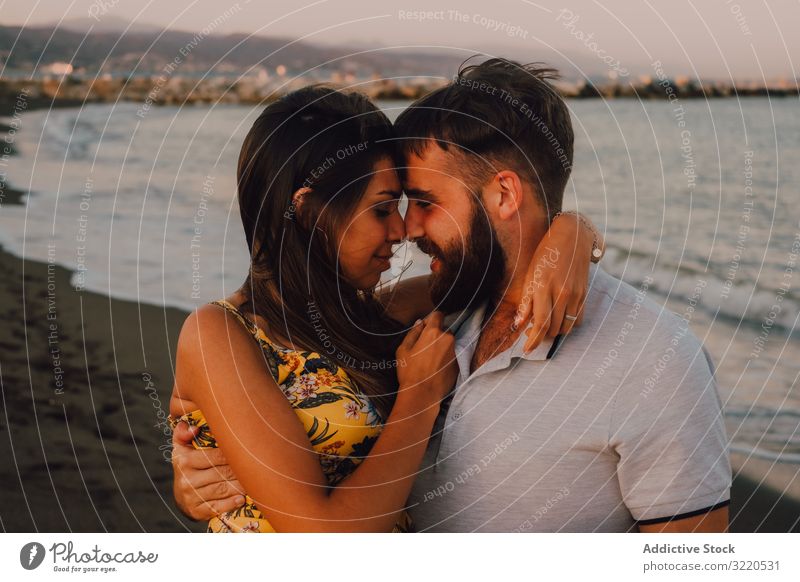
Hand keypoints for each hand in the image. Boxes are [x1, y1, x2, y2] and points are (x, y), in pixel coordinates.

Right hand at [172, 421, 245, 520]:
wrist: (181, 494)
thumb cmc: (188, 464)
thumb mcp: (182, 447)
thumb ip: (183, 433)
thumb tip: (194, 428)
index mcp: (184, 461)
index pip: (216, 456)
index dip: (233, 454)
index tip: (247, 451)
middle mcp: (186, 480)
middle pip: (221, 473)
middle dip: (240, 470)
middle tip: (256, 466)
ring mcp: (191, 497)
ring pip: (222, 490)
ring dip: (239, 486)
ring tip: (252, 481)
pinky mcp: (197, 511)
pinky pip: (217, 507)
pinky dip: (230, 503)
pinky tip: (241, 499)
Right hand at [395, 311, 457, 408]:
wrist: (422, 394)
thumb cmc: (409, 371)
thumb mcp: (403, 350)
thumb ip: (413, 333)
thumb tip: (420, 323)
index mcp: (433, 332)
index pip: (438, 315)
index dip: (430, 319)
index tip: (425, 328)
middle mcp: (448, 338)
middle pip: (444, 329)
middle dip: (436, 335)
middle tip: (425, 348)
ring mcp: (455, 351)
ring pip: (449, 343)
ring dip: (442, 346)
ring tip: (430, 360)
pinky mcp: (459, 363)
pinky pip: (452, 355)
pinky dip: (446, 358)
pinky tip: (436, 368)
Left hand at [514, 212, 592, 353]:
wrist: (572, 236)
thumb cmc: (546, 253)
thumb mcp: (530, 274)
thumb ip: (526, 300)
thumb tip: (518, 324)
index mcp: (544, 287)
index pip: (540, 323)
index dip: (533, 340)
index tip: (526, 349)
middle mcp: (562, 293)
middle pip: (553, 329)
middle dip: (541, 336)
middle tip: (532, 330)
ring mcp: (576, 294)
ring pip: (566, 327)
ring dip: (554, 331)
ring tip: (544, 324)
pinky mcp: (584, 294)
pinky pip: (577, 319)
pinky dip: (567, 324)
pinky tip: (559, 317)